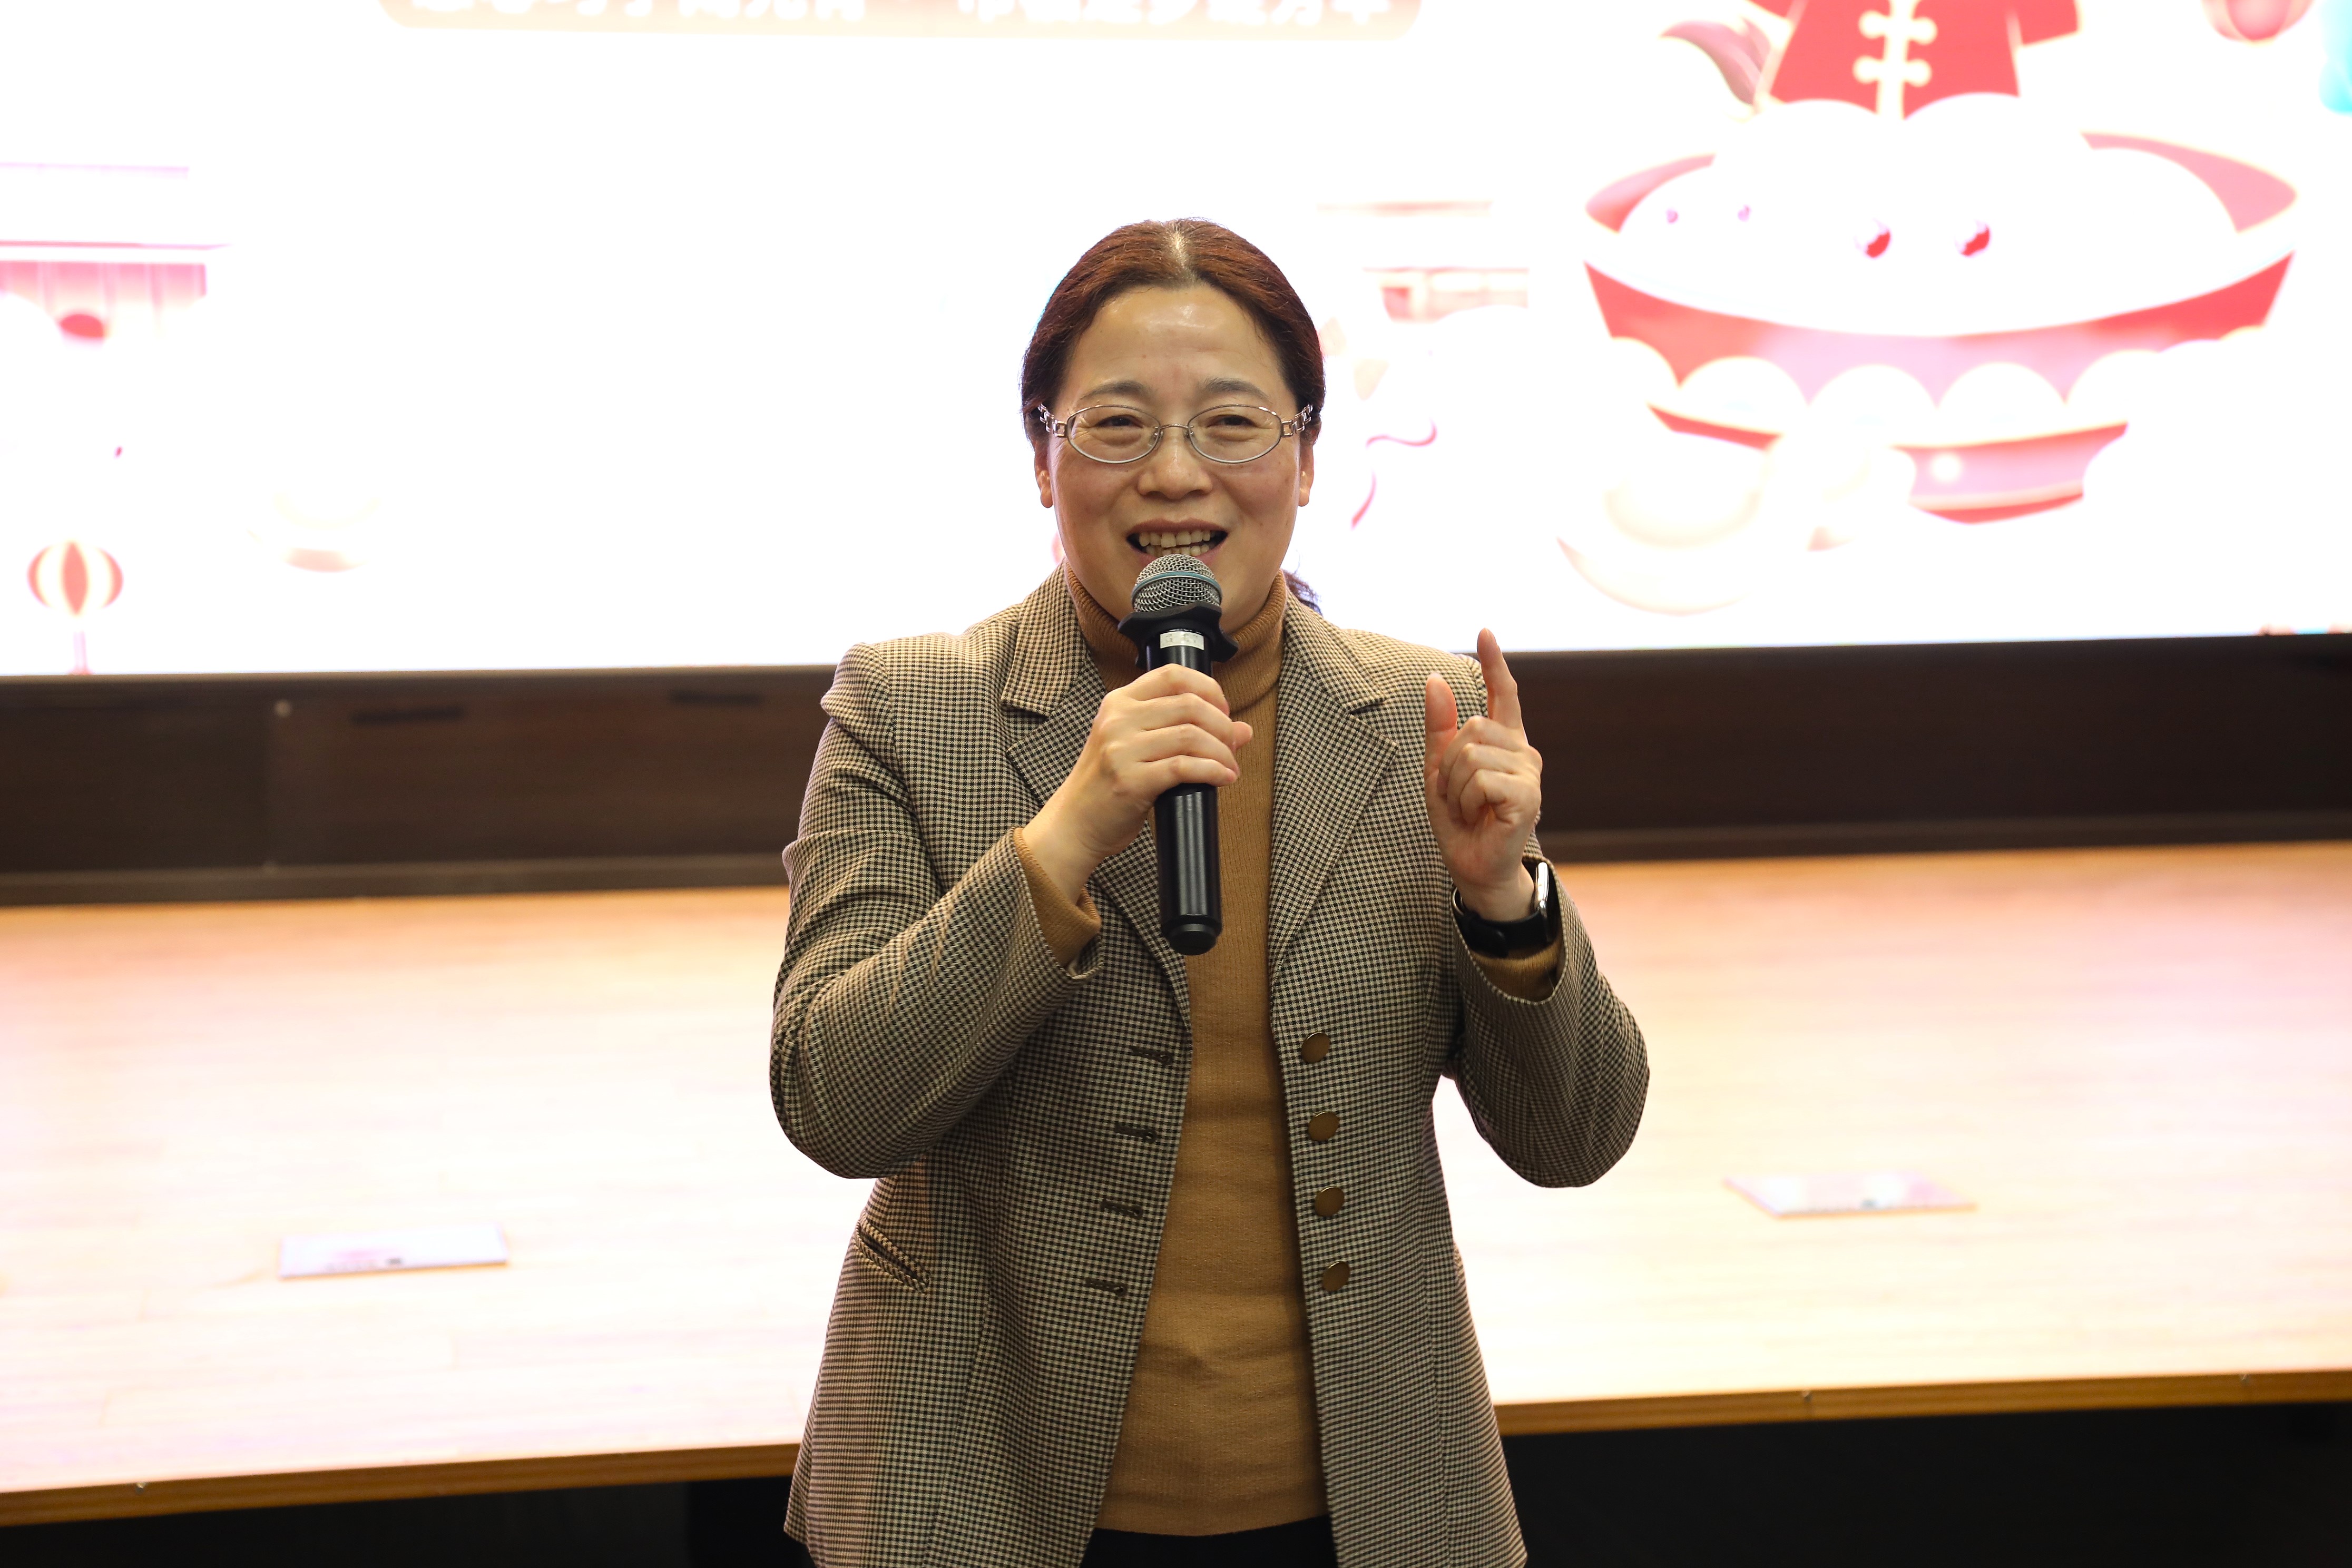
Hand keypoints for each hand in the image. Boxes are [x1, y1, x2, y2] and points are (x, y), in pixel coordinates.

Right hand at [1026, 663, 1252, 903]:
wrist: (1074, 823)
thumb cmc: (1109, 784)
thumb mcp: (1139, 747)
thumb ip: (1183, 731)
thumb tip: (1243, 730)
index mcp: (1119, 703)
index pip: (1173, 675)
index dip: (1209, 689)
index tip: (1223, 712)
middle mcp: (1118, 720)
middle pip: (1189, 705)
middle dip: (1222, 726)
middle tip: (1231, 746)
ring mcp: (1121, 750)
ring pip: (1191, 736)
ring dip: (1221, 752)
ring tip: (1230, 767)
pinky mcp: (1130, 780)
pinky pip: (1184, 767)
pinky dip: (1212, 771)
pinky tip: (1223, 778)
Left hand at [1424, 630, 1542, 922]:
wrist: (1474, 867)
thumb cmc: (1461, 820)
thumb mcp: (1439, 770)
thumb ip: (1439, 727)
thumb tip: (1434, 679)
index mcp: (1504, 743)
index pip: (1504, 696)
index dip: (1495, 664)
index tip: (1484, 632)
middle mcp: (1523, 753)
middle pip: (1472, 727)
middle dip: (1448, 762)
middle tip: (1456, 795)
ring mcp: (1529, 775)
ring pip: (1472, 754)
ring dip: (1456, 786)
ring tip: (1468, 809)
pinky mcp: (1528, 797)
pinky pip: (1482, 779)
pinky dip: (1468, 800)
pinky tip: (1480, 817)